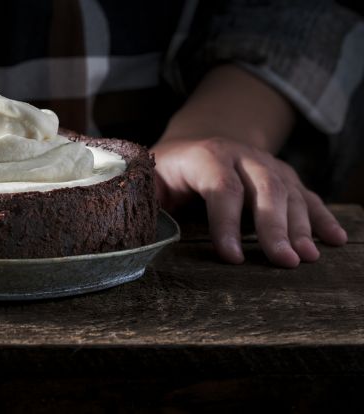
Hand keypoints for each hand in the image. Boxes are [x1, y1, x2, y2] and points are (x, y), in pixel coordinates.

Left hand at [151, 137, 347, 266]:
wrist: (201, 137)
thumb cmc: (169, 169)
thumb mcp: (148, 178)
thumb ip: (143, 198)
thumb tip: (133, 234)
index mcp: (205, 156)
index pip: (221, 187)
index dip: (227, 222)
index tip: (233, 258)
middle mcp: (241, 156)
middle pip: (264, 188)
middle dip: (274, 226)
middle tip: (284, 262)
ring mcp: (266, 164)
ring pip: (289, 191)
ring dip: (301, 225)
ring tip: (308, 257)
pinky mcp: (283, 176)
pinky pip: (307, 194)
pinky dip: (322, 216)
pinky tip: (336, 239)